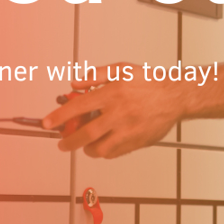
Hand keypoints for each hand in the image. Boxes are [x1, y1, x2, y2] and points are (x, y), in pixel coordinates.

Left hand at [42, 64, 181, 158]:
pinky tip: (104, 144)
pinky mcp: (138, 142)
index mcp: (113, 94)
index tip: (48, 123)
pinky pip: (115, 153)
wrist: (176, 96)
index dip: (59, 116)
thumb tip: (75, 83)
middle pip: (86, 134)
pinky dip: (105, 152)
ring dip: (87, 149)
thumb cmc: (151, 82)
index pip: (79, 107)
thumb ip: (96, 75)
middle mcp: (120, 113)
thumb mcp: (122, 69)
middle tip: (63, 143)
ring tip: (86, 144)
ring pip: (100, 149)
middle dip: (69, 141)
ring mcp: (129, 130)